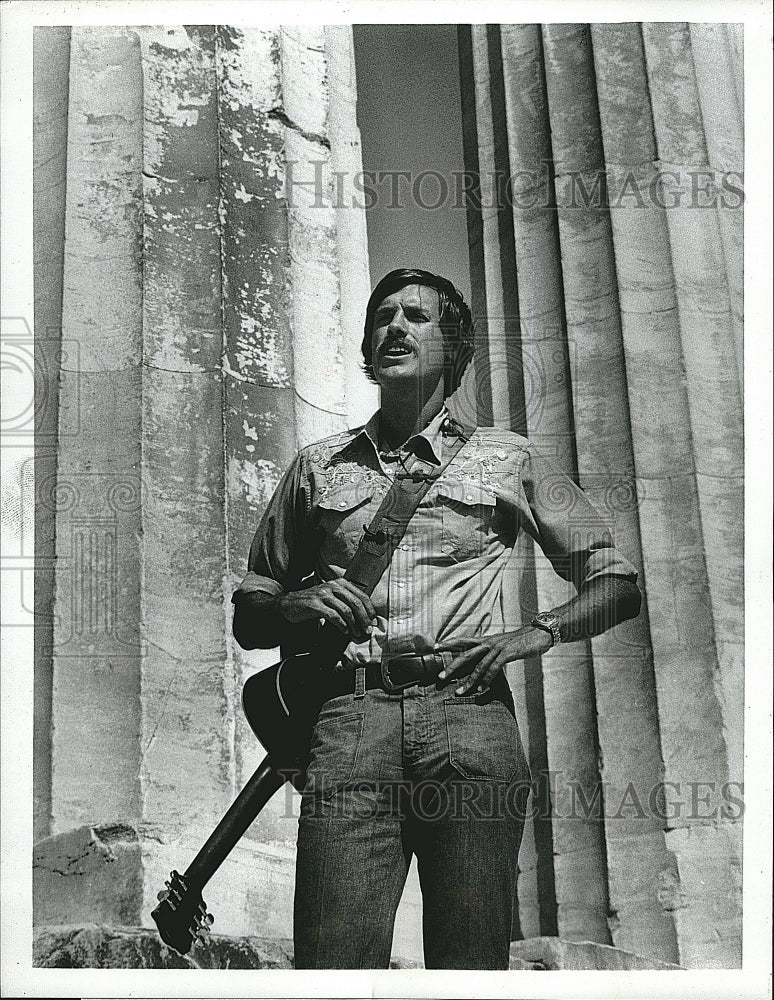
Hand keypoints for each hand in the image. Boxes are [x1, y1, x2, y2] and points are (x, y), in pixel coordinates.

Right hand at [276, 579, 375, 641]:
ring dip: (354, 624)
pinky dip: (341, 625)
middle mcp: (332, 586)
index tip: (373, 621)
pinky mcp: (315, 604)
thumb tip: (365, 616)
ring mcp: (323, 594)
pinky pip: (333, 615)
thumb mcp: (332, 597)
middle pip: (355, 603)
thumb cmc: (314, 603)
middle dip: (364, 618)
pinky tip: (344, 631)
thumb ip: (346, 601)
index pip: (361, 595)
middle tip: (367, 630)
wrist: (290, 604)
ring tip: (356, 633)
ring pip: (346, 610)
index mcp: (340, 583)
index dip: (369, 610)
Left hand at [438, 627, 553, 695]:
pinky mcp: (507, 653)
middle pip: (466, 654)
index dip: (449, 642)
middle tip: (440, 676)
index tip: (434, 647)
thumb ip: (491, 652)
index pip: (463, 640)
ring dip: (468, 680)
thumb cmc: (521, 642)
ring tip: (460, 691)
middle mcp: (489, 642)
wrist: (539, 634)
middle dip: (452, 666)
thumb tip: (482, 662)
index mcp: (486, 639)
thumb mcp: (502, 645)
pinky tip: (481, 690)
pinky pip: (493, 668)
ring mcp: (497, 647)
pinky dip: (486, 680)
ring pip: (478, 665)